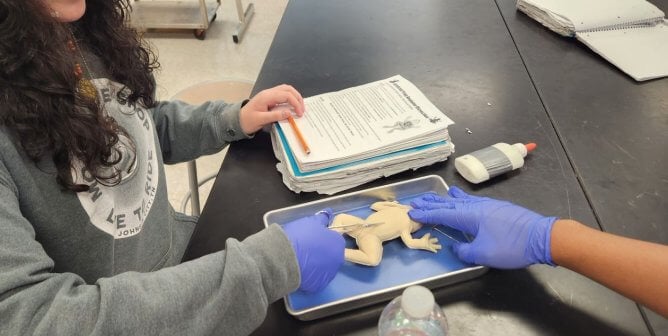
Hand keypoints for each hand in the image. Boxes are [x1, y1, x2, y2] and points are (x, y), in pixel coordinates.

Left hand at [239, 84, 304, 133]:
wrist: (237, 120)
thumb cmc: (247, 121)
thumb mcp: (261, 120)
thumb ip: (275, 115)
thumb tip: (289, 113)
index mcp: (267, 96)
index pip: (286, 95)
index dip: (296, 103)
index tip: (300, 114)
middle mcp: (269, 92)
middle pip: (288, 89)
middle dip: (298, 98)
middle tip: (302, 110)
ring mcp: (269, 94)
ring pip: (286, 90)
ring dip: (295, 97)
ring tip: (299, 107)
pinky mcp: (269, 98)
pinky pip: (282, 94)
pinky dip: (290, 99)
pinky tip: (292, 106)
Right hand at [281, 209, 344, 291]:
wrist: (284, 257)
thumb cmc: (300, 236)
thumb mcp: (311, 222)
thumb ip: (322, 219)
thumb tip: (328, 213)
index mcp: (338, 244)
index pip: (335, 240)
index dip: (325, 238)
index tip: (314, 237)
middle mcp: (337, 260)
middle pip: (331, 254)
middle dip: (323, 252)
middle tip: (307, 248)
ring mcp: (328, 275)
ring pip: (324, 267)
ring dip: (317, 264)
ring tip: (302, 259)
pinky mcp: (318, 286)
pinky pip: (315, 278)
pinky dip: (310, 275)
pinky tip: (301, 269)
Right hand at [408, 186, 556, 268]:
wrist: (542, 237)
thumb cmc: (512, 246)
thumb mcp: (484, 254)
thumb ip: (465, 251)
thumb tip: (456, 248)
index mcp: (471, 215)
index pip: (443, 214)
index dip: (426, 213)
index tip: (412, 211)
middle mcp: (477, 206)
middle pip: (450, 203)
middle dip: (433, 203)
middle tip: (417, 200)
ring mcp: (489, 205)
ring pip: (462, 200)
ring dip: (447, 199)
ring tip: (439, 195)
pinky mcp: (498, 208)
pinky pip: (473, 201)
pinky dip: (463, 199)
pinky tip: (464, 199)